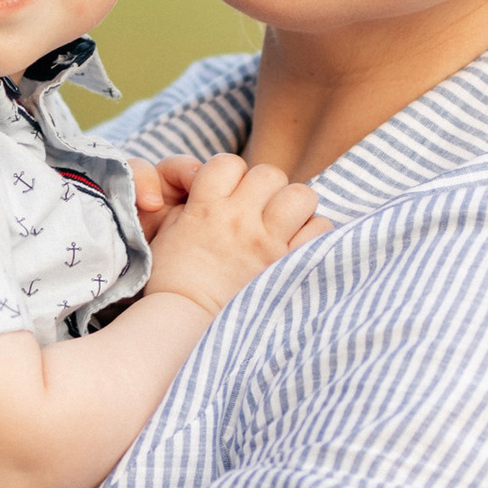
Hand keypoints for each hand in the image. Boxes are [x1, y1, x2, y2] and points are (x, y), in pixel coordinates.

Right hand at [139, 152, 323, 321]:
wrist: (184, 325)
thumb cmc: (173, 280)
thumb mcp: (170, 232)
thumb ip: (193, 203)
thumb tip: (217, 185)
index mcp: (206, 208)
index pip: (227, 162)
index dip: (231, 174)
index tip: (229, 193)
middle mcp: (238, 220)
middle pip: (269, 173)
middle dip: (266, 187)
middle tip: (260, 209)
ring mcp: (266, 243)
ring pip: (300, 195)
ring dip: (294, 206)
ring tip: (284, 224)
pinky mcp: (286, 265)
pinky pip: (318, 230)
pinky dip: (312, 234)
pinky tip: (296, 245)